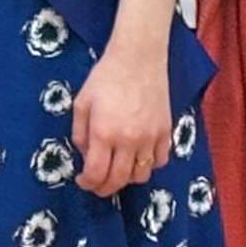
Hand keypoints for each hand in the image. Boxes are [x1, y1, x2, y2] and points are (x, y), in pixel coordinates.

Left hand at [69, 43, 174, 196]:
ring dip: (127, 178)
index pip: (97, 174)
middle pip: (119, 180)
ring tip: (118, 168)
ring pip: (141, 175)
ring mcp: (150, 138)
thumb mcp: (81, 103)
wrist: (138, 58)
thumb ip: (80, 134)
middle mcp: (129, 140)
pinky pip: (160, 161)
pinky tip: (139, 156)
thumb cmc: (105, 77)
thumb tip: (85, 156)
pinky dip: (149, 165)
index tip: (83, 180)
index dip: (87, 183)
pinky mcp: (166, 132)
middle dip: (104, 188)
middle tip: (97, 184)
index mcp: (104, 133)